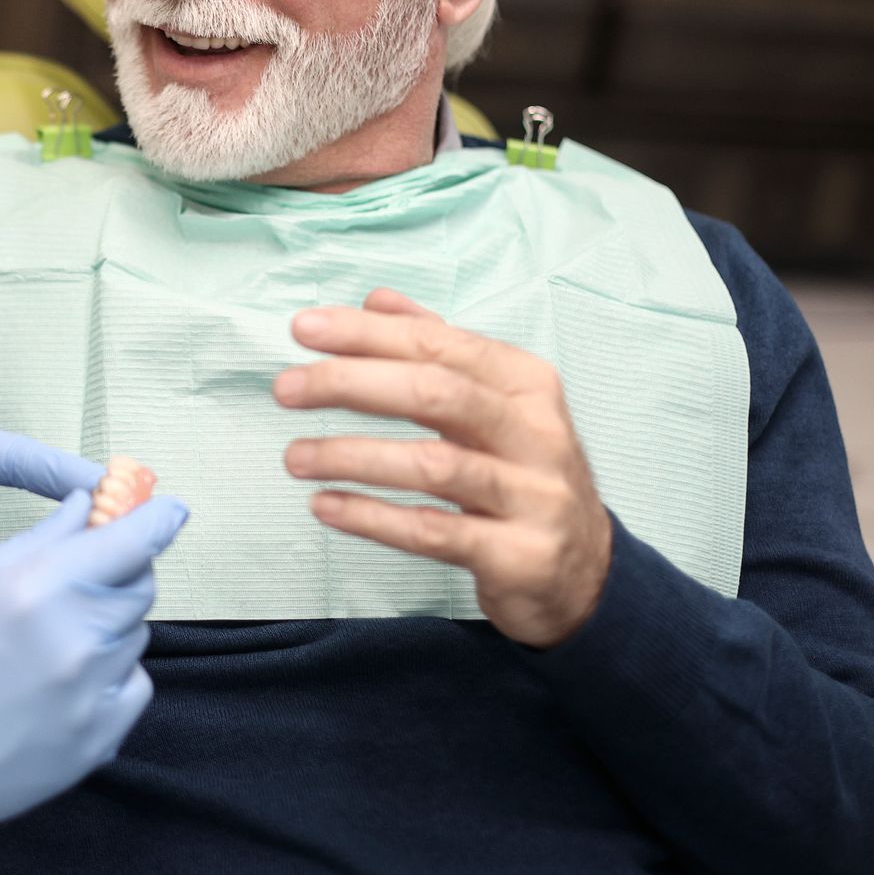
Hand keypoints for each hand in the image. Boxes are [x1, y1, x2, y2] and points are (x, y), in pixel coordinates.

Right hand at [0, 490, 188, 874]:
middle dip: (120, 573)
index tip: (170, 510)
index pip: (131, 540)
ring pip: (134, 636)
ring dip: (107, 627)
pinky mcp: (99, 739)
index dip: (157, 519)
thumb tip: (84, 504)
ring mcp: (91, 694)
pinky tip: (59, 685)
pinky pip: (133, 686)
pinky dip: (109, 677)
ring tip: (47, 645)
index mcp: (35, 587)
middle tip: (81, 582)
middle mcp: (74, 638)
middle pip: (141, 586)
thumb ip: (34, 540)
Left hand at [275, 289, 612, 647]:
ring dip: (352, 456)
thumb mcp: (495, 404)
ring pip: (434, 464)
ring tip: (294, 456)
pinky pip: (433, 532)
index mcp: (526, 384)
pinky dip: (373, 517)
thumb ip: (439, 348)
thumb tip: (377, 299)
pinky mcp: (519, 556)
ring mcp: (533, 497)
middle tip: (287, 388)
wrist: (586, 575)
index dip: (368, 334)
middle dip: (352, 384)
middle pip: (436, 393)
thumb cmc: (523, 477)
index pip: (438, 344)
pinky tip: (325, 506)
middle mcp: (537, 433)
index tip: (303, 329)